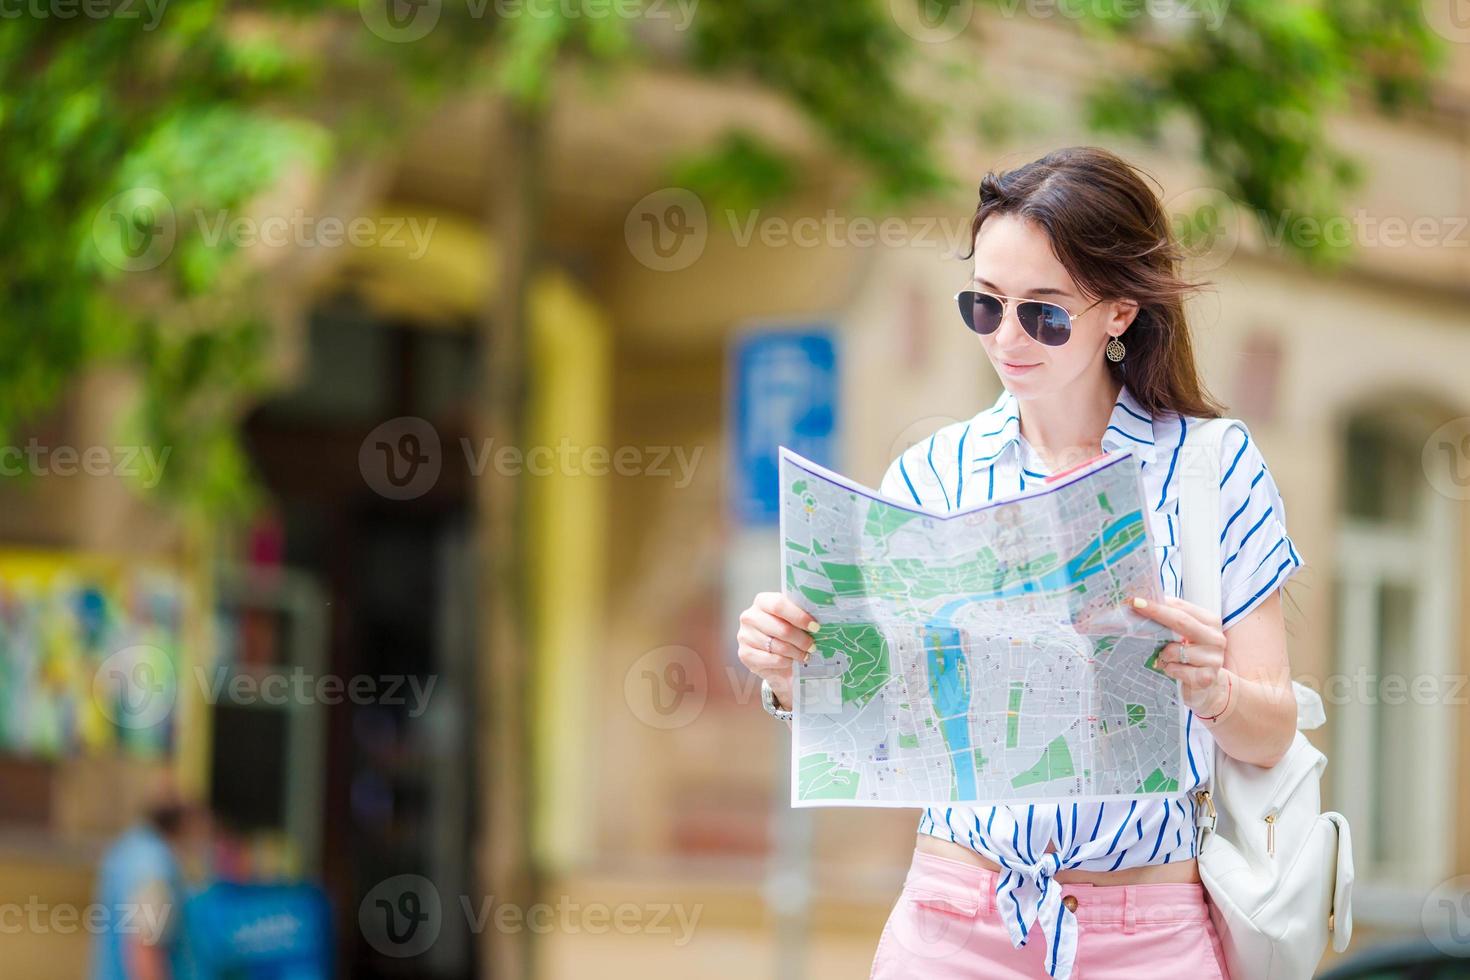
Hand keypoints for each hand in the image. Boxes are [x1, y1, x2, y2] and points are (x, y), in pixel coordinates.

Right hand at [736, 591, 819, 710]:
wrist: (773, 658)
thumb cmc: (786, 634)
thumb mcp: (792, 620)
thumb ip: (801, 615)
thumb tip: (824, 615)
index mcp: (762, 601)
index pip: (779, 605)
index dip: (799, 616)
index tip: (816, 627)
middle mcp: (749, 616)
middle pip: (781, 628)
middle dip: (801, 639)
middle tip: (813, 646)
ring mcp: (744, 635)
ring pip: (778, 646)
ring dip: (796, 653)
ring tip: (805, 655)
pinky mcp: (744, 654)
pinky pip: (771, 659)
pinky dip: (785, 662)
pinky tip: (791, 661)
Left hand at [1128, 595, 1230, 717]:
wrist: (1208, 687)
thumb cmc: (1190, 657)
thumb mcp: (1183, 636)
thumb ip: (1170, 621)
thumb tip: (1143, 603)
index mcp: (1210, 622)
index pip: (1182, 608)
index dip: (1159, 603)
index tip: (1137, 599)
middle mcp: (1215, 638)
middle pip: (1181, 621)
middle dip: (1156, 613)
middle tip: (1134, 606)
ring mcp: (1214, 659)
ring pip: (1175, 650)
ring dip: (1163, 654)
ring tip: (1165, 658)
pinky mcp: (1207, 677)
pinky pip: (1176, 669)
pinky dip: (1169, 669)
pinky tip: (1173, 670)